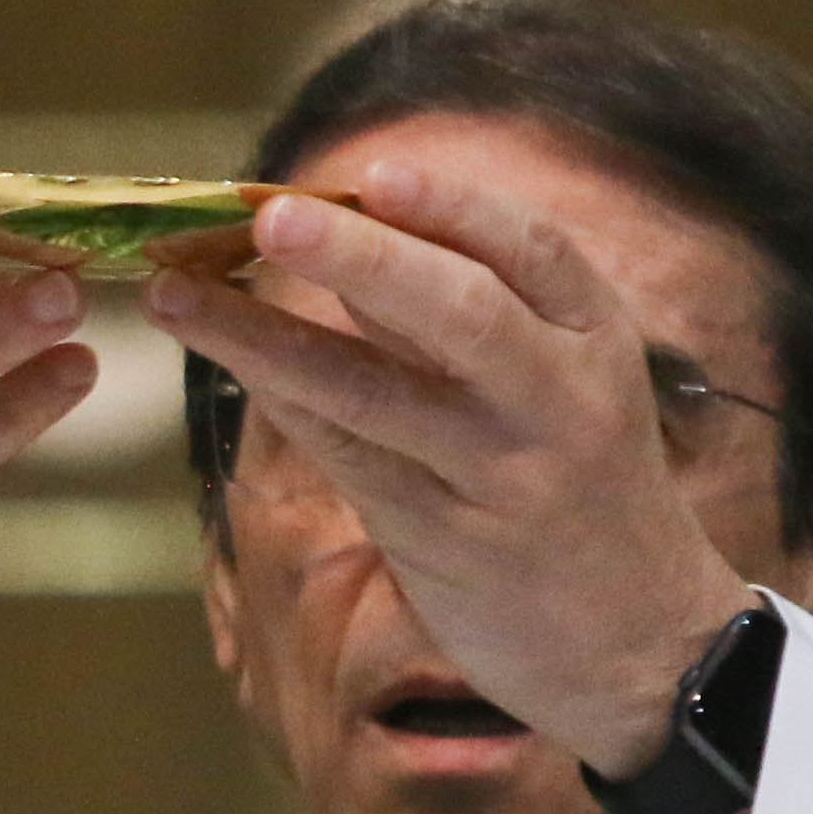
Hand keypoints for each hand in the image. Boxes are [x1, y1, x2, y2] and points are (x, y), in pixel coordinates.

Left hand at [144, 159, 756, 779]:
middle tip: (270, 217)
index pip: (534, 251)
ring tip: (177, 294)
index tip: (375, 173)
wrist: (635, 640)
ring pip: (373, 395)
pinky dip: (282, 405)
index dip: (455, 207)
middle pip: (459, 314)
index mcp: (595, 339)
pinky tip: (223, 363)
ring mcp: (499, 477)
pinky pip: (347, 459)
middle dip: (361, 258)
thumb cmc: (579, 481)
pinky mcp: (442, 541)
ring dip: (266, 341)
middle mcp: (557, 401)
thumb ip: (475, 311)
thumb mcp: (568, 381)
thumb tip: (347, 225)